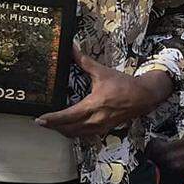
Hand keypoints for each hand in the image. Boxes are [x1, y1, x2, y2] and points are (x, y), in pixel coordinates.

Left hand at [35, 43, 171, 139]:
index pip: (68, 116)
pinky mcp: (104, 129)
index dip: (53, 119)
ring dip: (63, 131)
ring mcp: (100, 127)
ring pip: (76, 134)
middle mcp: (96, 120)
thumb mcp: (103, 72)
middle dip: (53, 127)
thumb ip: (85, 62)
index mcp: (93, 105)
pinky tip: (68, 127)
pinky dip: (74, 132)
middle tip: (41, 122)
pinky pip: (84, 135)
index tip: (40, 120)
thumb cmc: (124, 85)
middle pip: (69, 129)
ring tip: (52, 124)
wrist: (143, 97)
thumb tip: (72, 48)